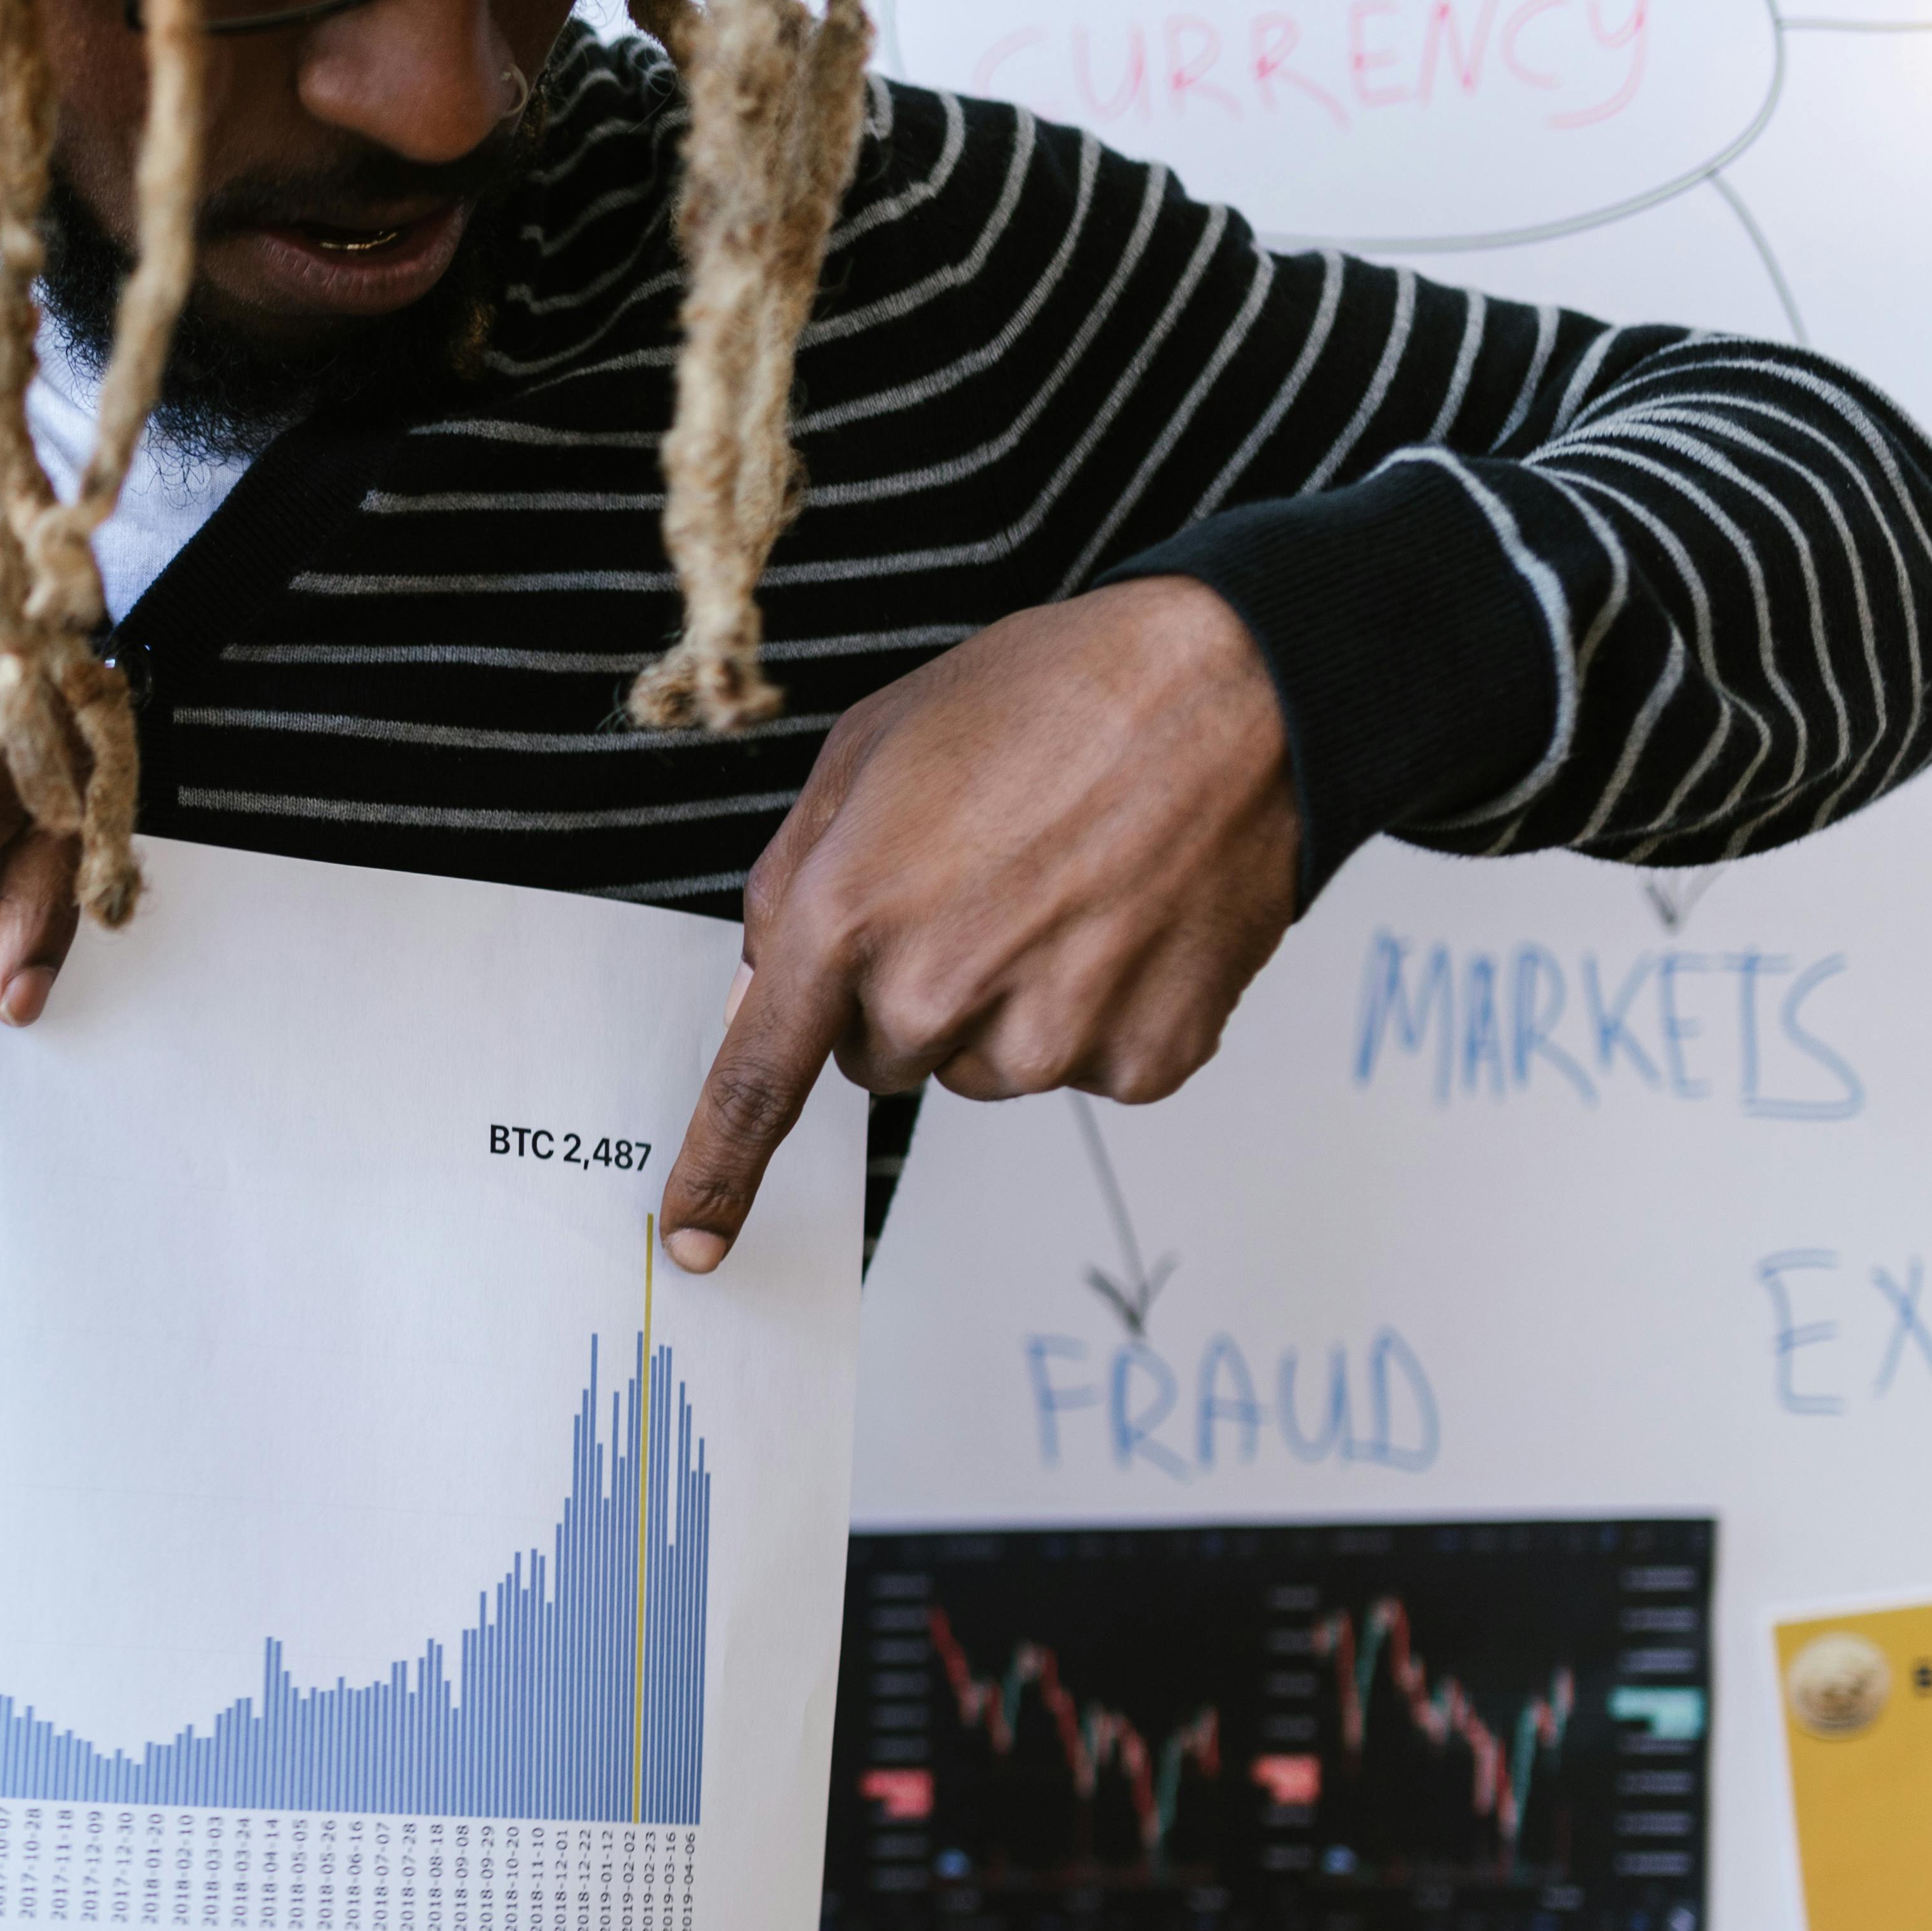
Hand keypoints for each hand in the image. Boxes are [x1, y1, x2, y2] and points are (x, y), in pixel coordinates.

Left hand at [655, 575, 1299, 1272]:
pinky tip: (1127, 919)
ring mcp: (1050, 1037)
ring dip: (1005, 1004)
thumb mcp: (868, 752)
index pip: (758, 1083)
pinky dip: (1097, 1009)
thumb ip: (789, 883)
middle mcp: (939, 993)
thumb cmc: (1048, 698)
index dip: (718, 1172)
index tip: (693, 1242)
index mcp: (848, 915)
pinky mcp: (1144, 1060)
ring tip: (1064, 890)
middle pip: (878, 1061)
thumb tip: (753, 993)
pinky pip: (1081, 1068)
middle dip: (907, 992)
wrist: (1238, 688)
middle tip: (981, 887)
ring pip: (981, 1070)